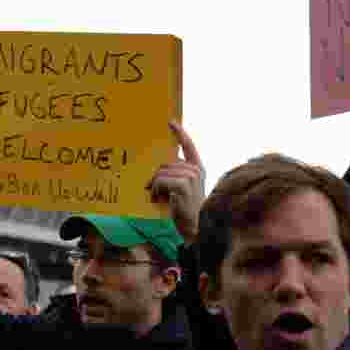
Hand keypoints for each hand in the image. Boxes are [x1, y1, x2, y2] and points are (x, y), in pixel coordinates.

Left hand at [148, 121, 204, 244]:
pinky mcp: (184, 185)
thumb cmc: (185, 210)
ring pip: (160, 172)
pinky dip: (155, 190)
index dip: (179, 133)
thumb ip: (173, 177)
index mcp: (197, 168)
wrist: (194, 228)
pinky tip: (157, 199)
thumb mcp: (180, 190)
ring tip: (156, 198)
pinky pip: (160, 180)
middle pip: (165, 164)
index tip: (170, 121)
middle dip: (155, 177)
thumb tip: (155, 171)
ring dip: (154, 186)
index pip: (188, 146)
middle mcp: (195, 169)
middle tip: (152, 191)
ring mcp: (191, 176)